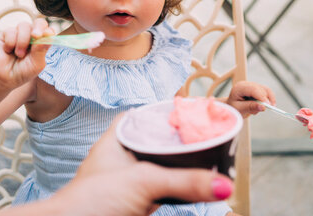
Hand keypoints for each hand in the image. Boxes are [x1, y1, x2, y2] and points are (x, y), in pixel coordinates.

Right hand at [0, 18, 54, 89]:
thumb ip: (41, 49)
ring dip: (22, 42)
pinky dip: (10, 43)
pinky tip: (8, 51)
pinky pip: (11, 31)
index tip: (48, 34)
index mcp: (42, 43)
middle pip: (39, 22)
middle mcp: (32, 36)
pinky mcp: (6, 33)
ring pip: (24, 26)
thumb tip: (49, 34)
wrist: (4, 78)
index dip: (49, 31)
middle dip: (38, 27)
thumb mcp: (36, 64)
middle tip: (35, 35)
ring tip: (19, 54)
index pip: (49, 31)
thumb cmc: (23, 72)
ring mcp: (20, 33)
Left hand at [0, 115, 235, 215]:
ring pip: (161, 168)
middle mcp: (122, 159)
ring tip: (207, 157)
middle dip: (179, 141)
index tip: (187, 110)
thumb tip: (222, 184)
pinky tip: (194, 187)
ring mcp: (129, 182)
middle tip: (205, 135)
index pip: (138, 116)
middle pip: (155, 142)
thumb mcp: (142, 183)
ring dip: (181, 166)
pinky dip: (179, 189)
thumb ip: (183, 181)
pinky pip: (163, 191)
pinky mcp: (136, 204)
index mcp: (116, 141)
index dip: (161, 111)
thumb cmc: (90, 203)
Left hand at [226, 81, 274, 117]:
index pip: (253, 89)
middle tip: (263, 109)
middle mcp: (246, 84)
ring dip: (266, 100)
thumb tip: (263, 107)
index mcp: (239, 87)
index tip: (267, 105)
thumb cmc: (234, 108)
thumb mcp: (239, 109)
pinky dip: (268, 99)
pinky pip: (267, 92)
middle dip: (264, 100)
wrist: (232, 107)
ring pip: (266, 90)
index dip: (261, 97)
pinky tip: (266, 106)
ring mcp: (252, 85)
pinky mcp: (257, 88)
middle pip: (261, 89)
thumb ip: (250, 107)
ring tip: (261, 108)